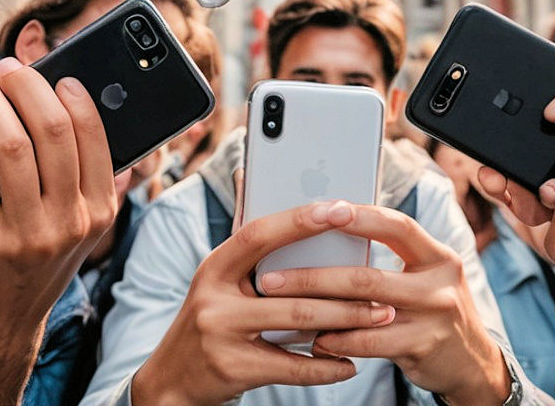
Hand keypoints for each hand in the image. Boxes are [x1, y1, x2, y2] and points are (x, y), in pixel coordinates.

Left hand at [0, 58, 122, 403]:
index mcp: (100, 212)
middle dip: (27, 87)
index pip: (94, 136)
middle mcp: (69, 224)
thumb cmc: (36, 261)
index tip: (53, 74)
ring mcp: (26, 236)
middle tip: (7, 69)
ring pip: (10, 146)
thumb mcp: (77, 227)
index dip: (72, 95)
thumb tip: (84, 109)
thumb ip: (86, 178)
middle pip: (52, 132)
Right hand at [131, 201, 393, 405]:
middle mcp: (213, 298)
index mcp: (213, 267)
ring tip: (380, 317)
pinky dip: (325, 367)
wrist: (171, 383)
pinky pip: (291, 368)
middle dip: (344, 287)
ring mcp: (221, 335)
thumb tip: (246, 171)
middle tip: (383, 286)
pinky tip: (350, 364)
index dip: (299, 220)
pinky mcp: (233, 370)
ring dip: (346, 321)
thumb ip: (242, 237)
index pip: (258, 234)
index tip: (341, 209)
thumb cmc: (208, 321)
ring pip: (297, 324)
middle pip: (290, 286)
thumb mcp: (215, 279)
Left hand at [258, 205, 511, 405]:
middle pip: (368, 276)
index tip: (326, 209)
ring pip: (363, 312)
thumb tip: (330, 227)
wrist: (472, 362)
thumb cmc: (433, 309)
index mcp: (438, 255)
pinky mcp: (422, 349)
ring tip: (280, 308)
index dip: (362, 217)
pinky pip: (369, 344)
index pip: (398, 227)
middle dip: (313, 276)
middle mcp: (439, 284)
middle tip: (269, 277)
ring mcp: (433, 319)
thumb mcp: (425, 275)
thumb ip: (392, 255)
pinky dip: (336, 342)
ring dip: (316, 311)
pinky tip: (313, 340)